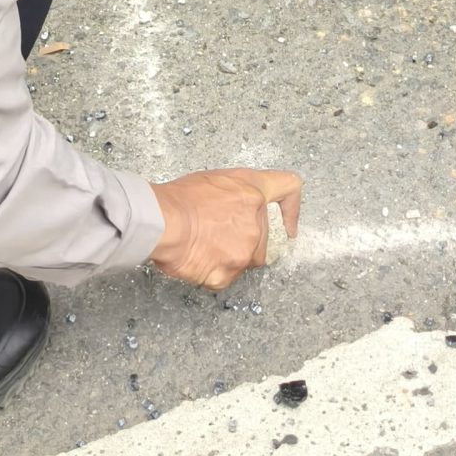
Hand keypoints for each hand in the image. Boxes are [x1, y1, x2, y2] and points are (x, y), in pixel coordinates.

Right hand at [149, 168, 300, 290]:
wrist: (163, 223)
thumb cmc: (179, 198)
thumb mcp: (215, 180)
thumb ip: (238, 193)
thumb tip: (239, 206)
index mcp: (253, 191)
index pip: (289, 187)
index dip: (291, 206)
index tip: (287, 224)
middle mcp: (256, 222)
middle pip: (265, 236)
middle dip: (246, 238)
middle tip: (219, 233)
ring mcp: (245, 251)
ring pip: (247, 258)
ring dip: (231, 255)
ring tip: (204, 244)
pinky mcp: (229, 275)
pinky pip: (227, 276)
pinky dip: (214, 271)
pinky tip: (198, 258)